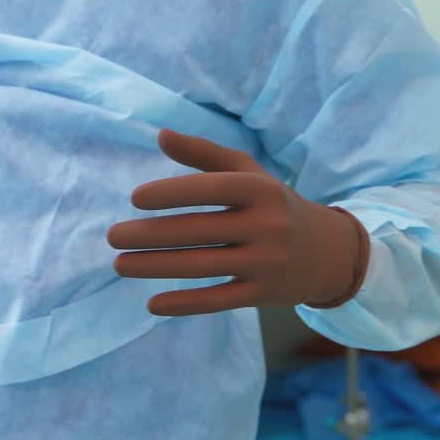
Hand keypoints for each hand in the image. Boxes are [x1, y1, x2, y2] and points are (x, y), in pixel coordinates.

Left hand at [106, 129, 367, 316]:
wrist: (326, 252)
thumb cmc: (272, 203)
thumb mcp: (246, 173)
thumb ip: (203, 154)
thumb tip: (160, 135)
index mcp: (259, 190)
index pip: (210, 189)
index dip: (172, 193)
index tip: (134, 198)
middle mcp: (267, 225)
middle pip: (198, 231)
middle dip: (149, 235)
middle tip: (113, 236)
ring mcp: (267, 262)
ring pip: (202, 267)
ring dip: (156, 267)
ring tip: (120, 264)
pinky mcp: (265, 294)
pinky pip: (219, 300)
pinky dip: (185, 304)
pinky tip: (152, 303)